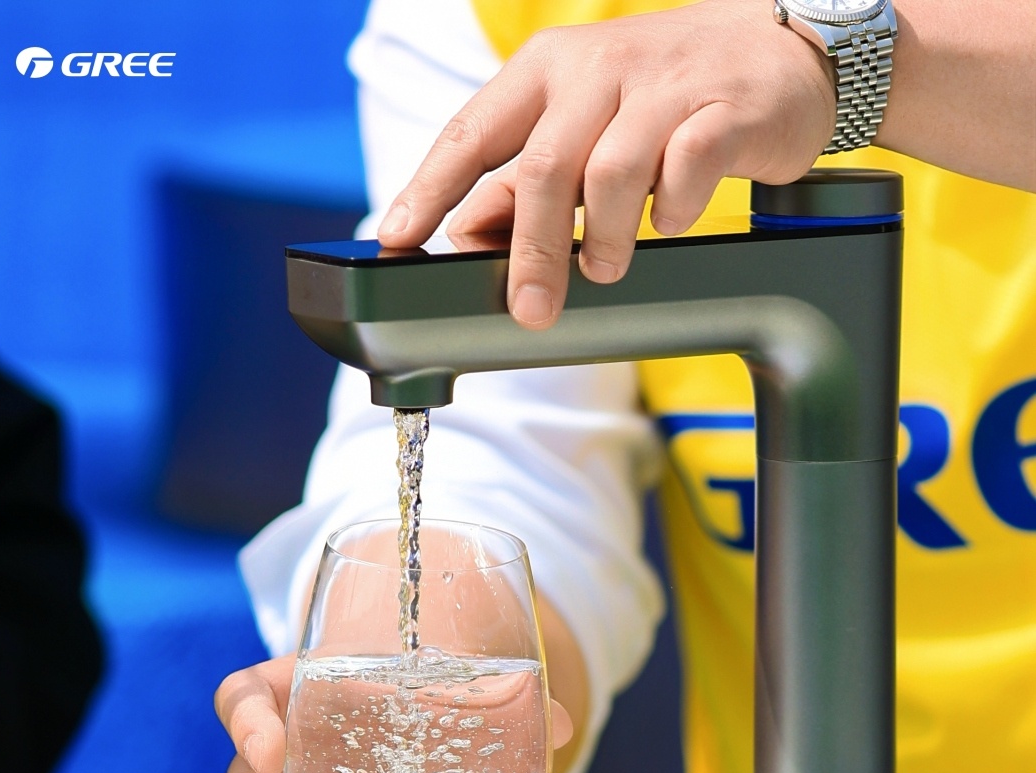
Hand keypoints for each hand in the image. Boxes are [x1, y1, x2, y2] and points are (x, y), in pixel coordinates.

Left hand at [377, 0, 834, 327]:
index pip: (474, 130)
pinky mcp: (724, 109)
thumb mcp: (586, 126)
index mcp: (552, 70)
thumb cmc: (670, 97)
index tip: (397, 237)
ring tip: (606, 267)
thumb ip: (527, 177)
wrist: (784, 54)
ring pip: (612, 173)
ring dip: (603, 239)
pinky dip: (675, 211)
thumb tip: (467, 230)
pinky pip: (687, 169)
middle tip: (530, 309)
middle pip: (543, 167)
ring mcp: (664, 85)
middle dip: (530, 252)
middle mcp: (600, 67)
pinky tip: (674, 220)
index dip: (430, 187)